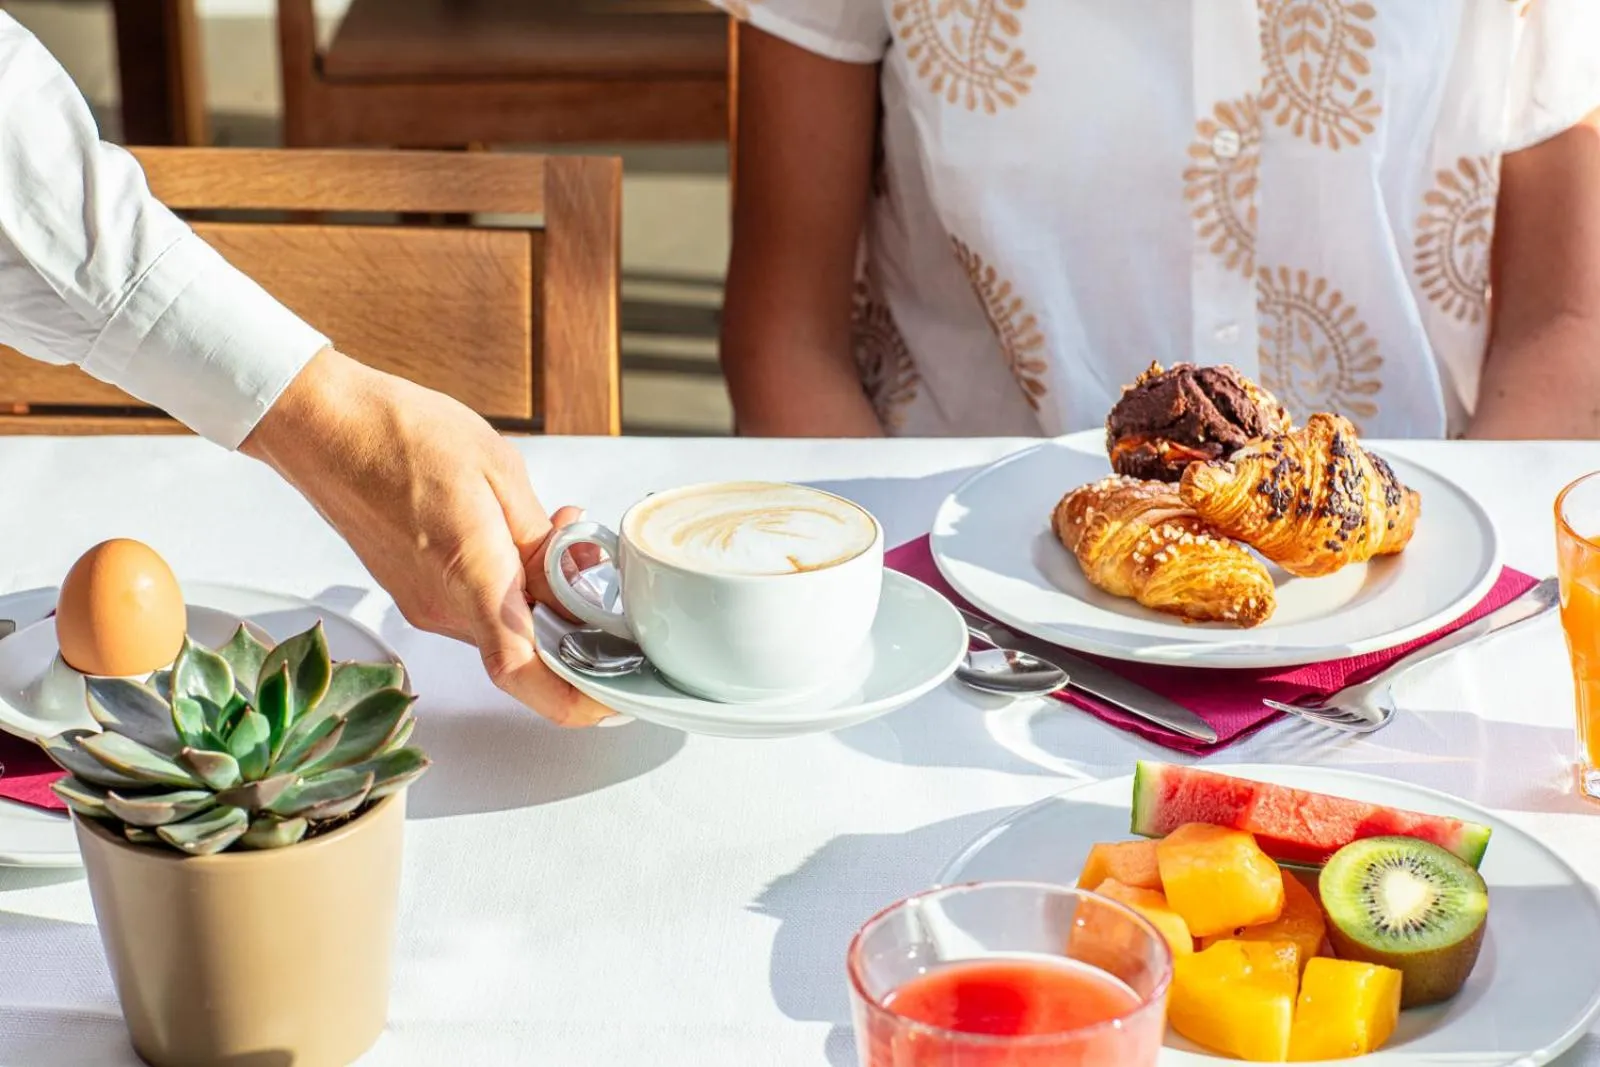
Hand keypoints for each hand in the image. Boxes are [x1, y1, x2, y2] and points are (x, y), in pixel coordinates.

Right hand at [241, 348, 611, 726]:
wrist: (322, 425)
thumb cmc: (400, 435)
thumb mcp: (499, 472)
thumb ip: (542, 538)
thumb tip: (574, 575)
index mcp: (471, 578)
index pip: (523, 672)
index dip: (575, 699)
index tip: (612, 697)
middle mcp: (443, 608)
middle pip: (528, 650)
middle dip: (574, 622)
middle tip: (595, 567)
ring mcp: (424, 605)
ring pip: (504, 627)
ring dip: (542, 597)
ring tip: (557, 532)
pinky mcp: (414, 592)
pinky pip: (477, 608)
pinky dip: (509, 586)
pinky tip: (516, 535)